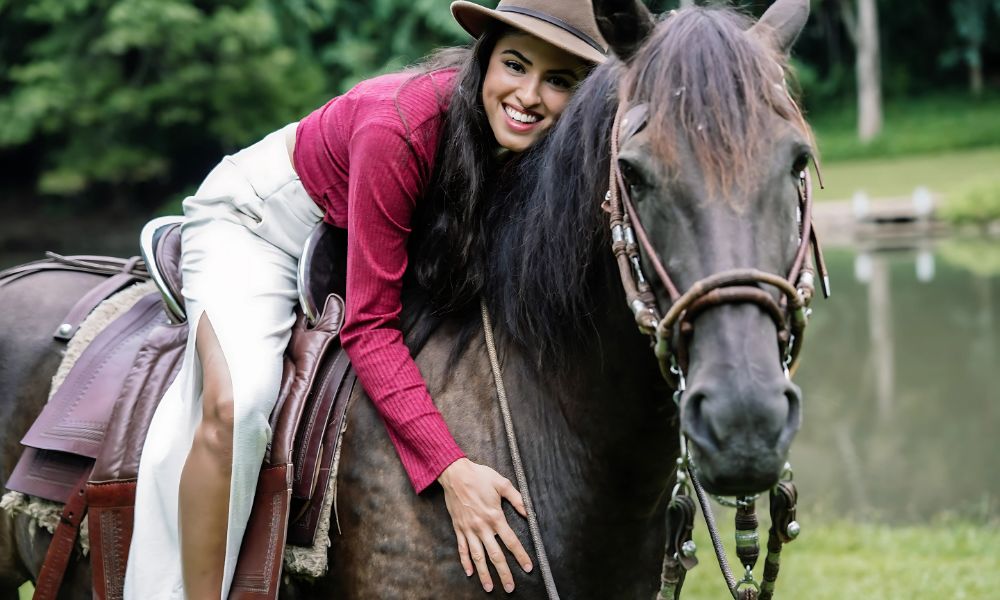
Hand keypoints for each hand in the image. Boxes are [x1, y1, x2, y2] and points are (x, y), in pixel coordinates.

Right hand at [438, 458, 532, 592]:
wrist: (455, 473)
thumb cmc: (479, 476)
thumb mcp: (502, 483)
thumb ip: (517, 499)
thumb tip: (529, 512)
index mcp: (495, 517)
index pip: (511, 541)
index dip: (521, 556)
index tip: (528, 567)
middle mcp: (482, 527)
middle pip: (495, 555)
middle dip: (504, 573)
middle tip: (510, 588)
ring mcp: (469, 529)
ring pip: (478, 557)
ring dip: (484, 573)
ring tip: (489, 588)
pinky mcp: (459, 528)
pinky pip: (462, 548)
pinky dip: (466, 562)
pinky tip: (470, 572)